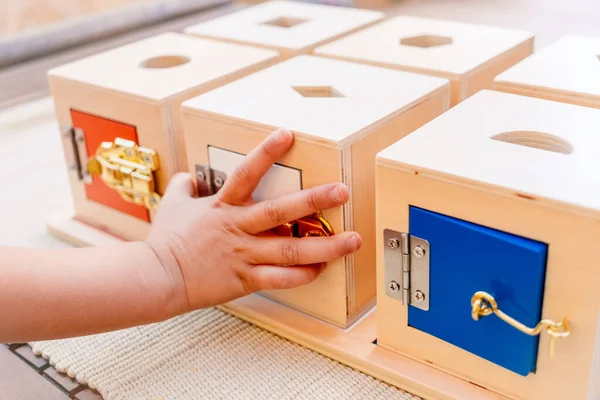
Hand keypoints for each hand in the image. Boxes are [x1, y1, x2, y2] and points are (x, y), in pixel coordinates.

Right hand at [146, 128, 361, 311]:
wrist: (156, 278)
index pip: (247, 172)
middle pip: (281, 211)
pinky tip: (321, 269)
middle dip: (314, 200)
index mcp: (223, 205)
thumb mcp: (171, 206)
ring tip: (352, 240)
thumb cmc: (166, 241)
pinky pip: (279, 278)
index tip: (289, 133)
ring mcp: (244, 254)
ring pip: (290, 250)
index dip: (267, 152)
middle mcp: (238, 227)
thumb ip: (182, 187)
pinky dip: (301, 275)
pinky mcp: (245, 279)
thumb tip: (185, 176)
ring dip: (325, 246)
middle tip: (343, 191)